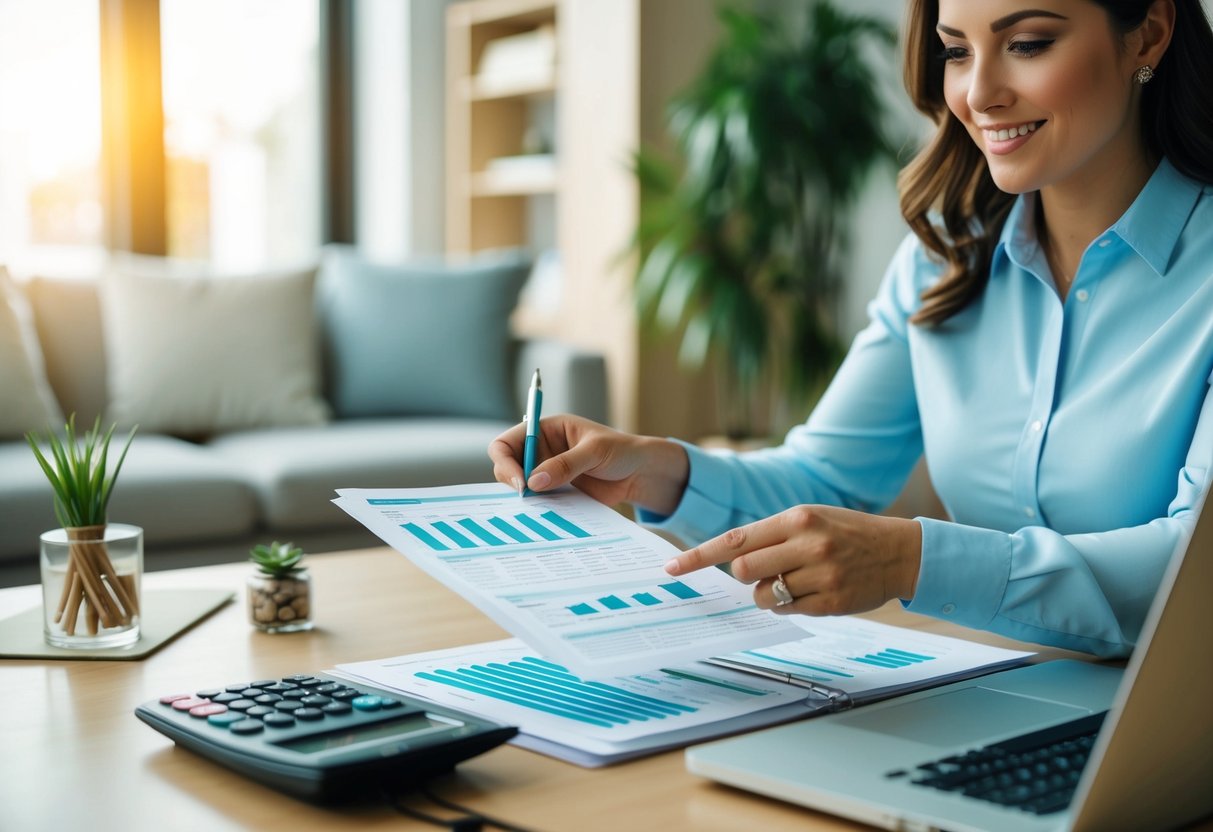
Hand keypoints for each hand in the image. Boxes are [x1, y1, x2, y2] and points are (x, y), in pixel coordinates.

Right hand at [488, 414, 689, 513]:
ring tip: (540, 507)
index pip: (508, 442)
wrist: (641, 475)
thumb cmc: (622, 451)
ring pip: (521, 487)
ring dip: (525, 498)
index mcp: (546, 430)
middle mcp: (542, 450)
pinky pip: (539, 502)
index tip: (520, 481)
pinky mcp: (557, 492)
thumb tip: (533, 481)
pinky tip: (548, 515)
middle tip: (528, 497)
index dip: (506, 460)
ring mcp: (548, 473)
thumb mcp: (594, 452)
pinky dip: (539, 509)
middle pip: (508, 466)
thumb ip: (565, 464)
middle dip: (513, 480)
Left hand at [664, 505, 921, 615]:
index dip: (699, 556)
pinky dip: (789, 605)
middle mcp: (807, 544)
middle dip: (745, 575)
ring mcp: (820, 575)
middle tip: (767, 570)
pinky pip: (786, 611)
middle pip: (743, 570)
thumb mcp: (810, 518)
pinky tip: (812, 591)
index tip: (672, 567)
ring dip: (767, 593)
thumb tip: (730, 561)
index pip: (735, 539)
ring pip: (762, 595)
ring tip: (795, 580)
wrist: (899, 551)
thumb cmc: (845, 532)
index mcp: (796, 518)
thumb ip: (771, 535)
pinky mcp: (830, 602)